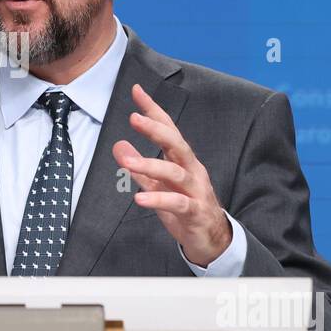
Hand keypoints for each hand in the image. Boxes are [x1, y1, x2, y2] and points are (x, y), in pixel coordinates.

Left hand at [112, 83, 230, 266]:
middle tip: (134, 118)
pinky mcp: (195, 212)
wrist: (212, 239)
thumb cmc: (184, 208)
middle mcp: (192, 170)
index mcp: (182, 160)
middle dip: (156, 129)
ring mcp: (196, 190)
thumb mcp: (157, 186)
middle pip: (176, 144)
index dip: (153, 110)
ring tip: (128, 162)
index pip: (168, 129)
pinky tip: (139, 199)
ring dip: (151, 165)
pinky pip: (177, 203)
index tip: (137, 91)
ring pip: (175, 173)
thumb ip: (139, 167)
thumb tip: (118, 145)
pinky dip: (158, 200)